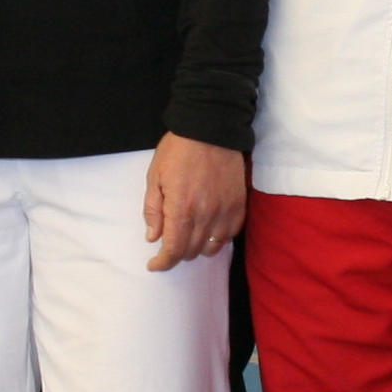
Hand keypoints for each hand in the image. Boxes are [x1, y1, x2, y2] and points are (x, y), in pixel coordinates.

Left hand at [142, 134, 247, 272]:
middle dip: (177, 254)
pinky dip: (218, 239)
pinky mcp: (238, 205)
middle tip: (168, 244)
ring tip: (189, 238)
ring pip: (212, 248)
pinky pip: (229, 234)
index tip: (155, 264)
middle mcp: (205, 215)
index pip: (173, 251)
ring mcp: (225, 211)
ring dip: (197, 248)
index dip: (163, 263)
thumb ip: (153, 210)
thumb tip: (153, 238)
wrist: (210, 127)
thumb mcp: (155, 177)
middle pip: (192, 251)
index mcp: (181, 209)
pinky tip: (209, 230)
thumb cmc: (178, 150)